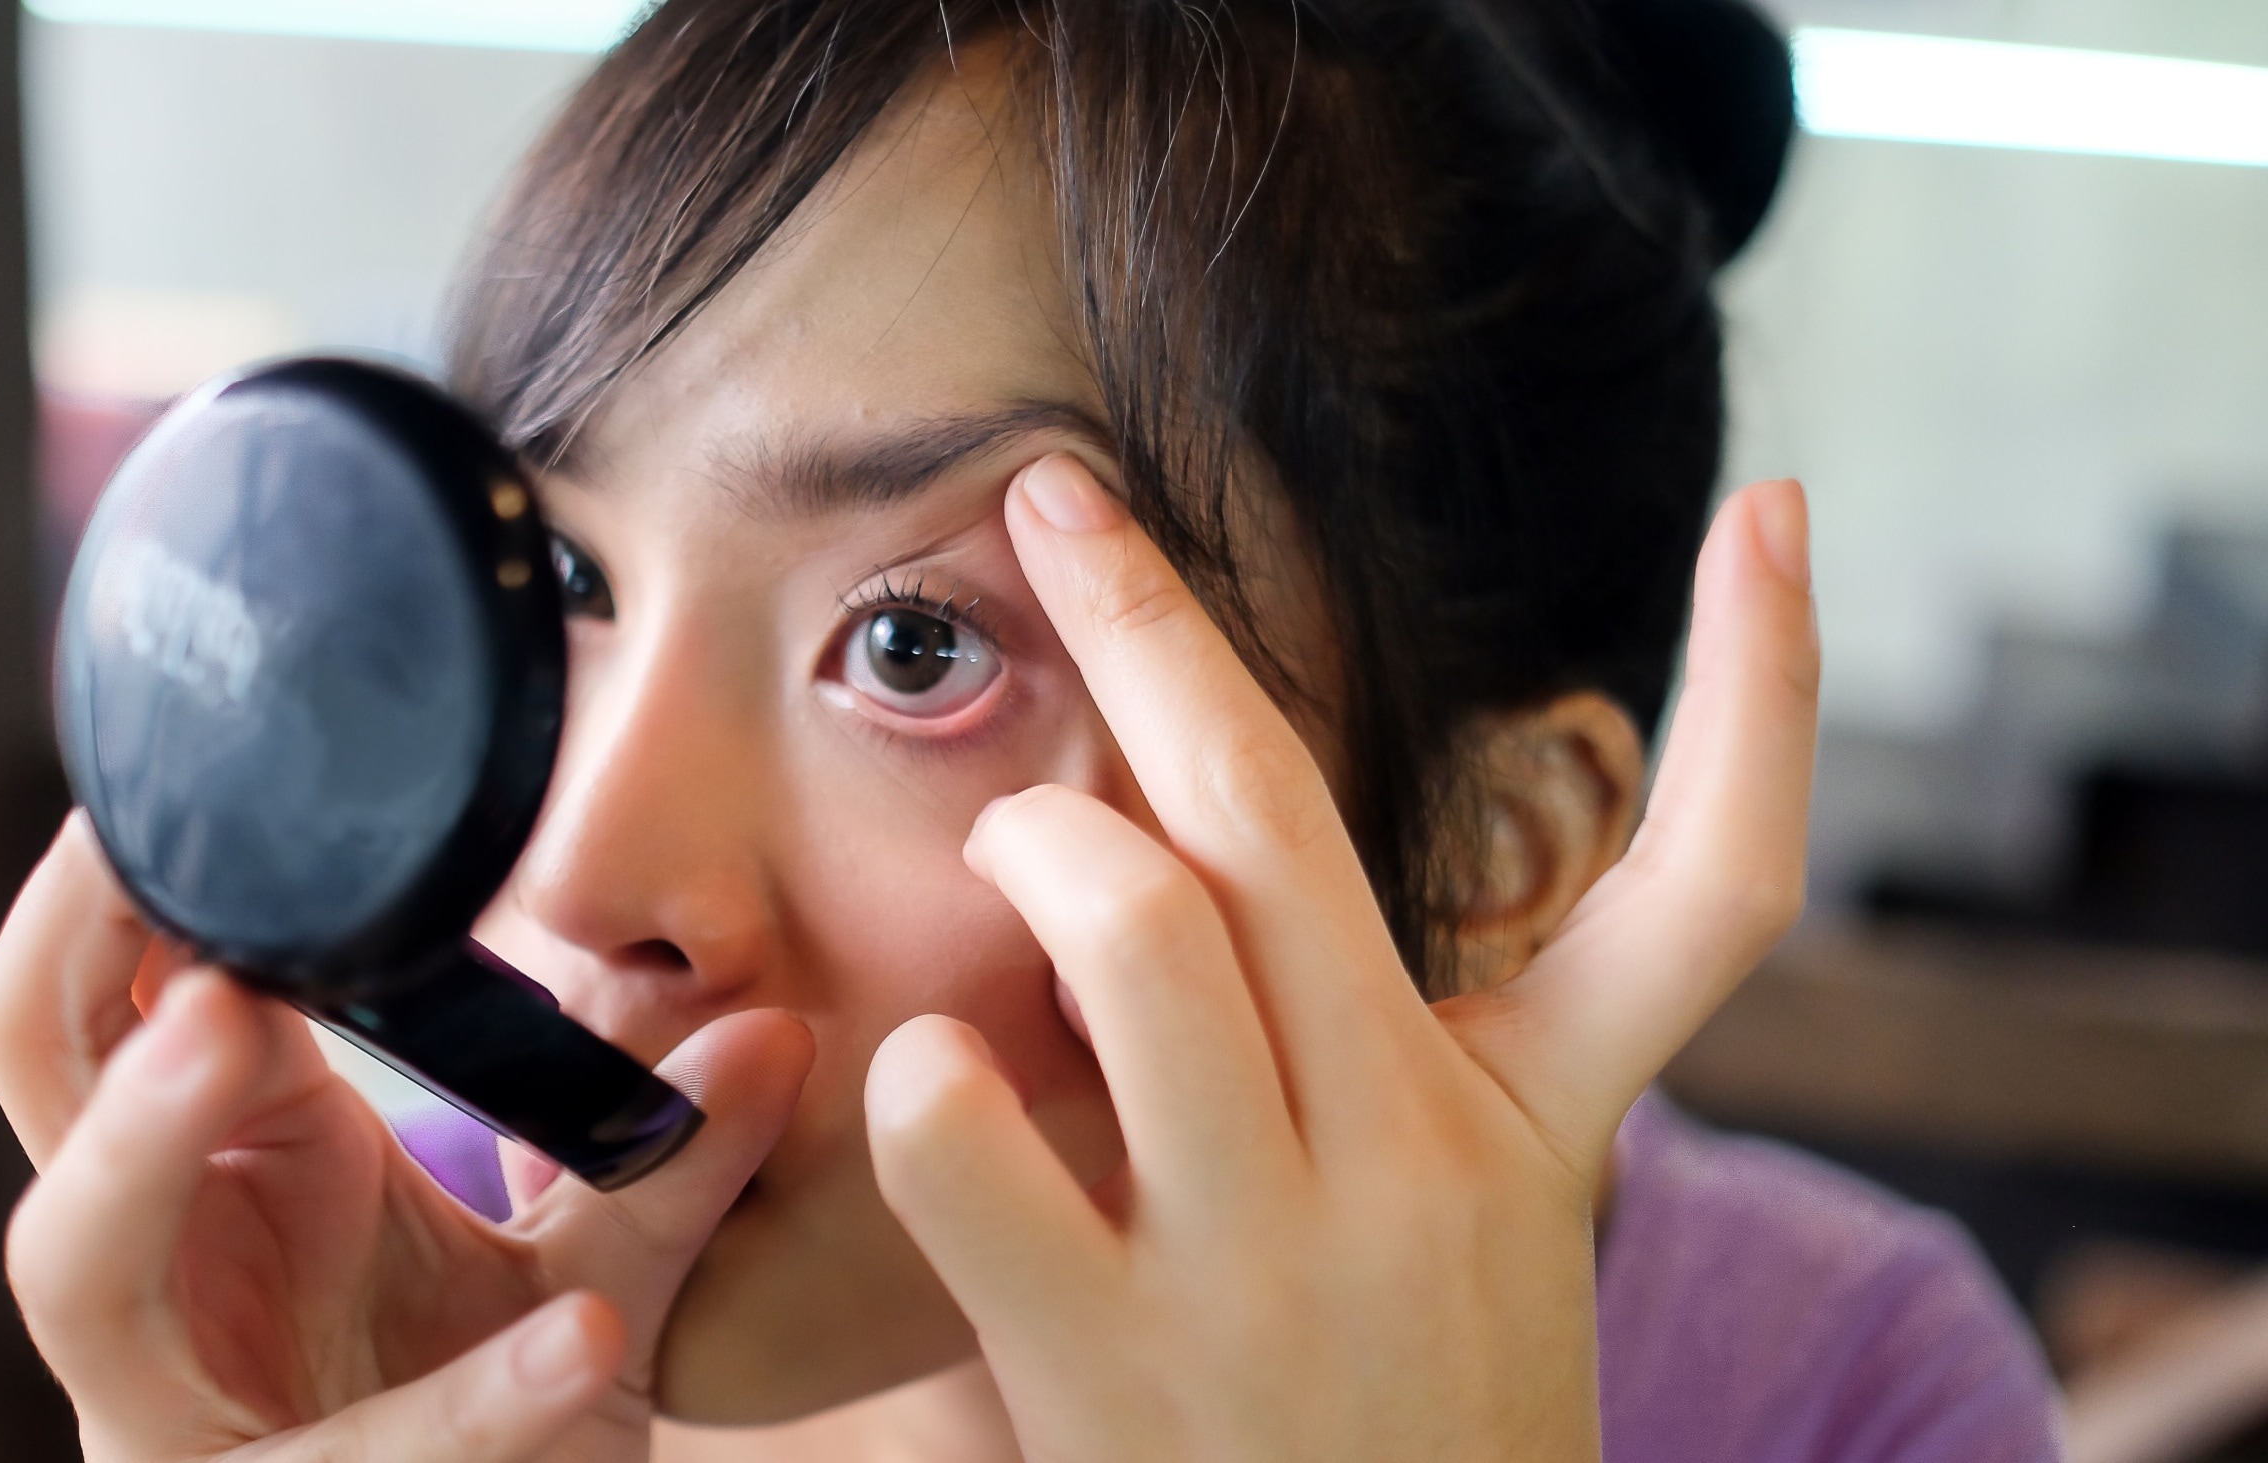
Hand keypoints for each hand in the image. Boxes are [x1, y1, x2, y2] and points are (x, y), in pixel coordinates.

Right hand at [0, 820, 812, 1462]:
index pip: (98, 989)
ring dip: (143, 1145)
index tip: (189, 764)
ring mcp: (165, 1400)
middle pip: (37, 1088)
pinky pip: (350, 1459)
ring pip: (85, 1271)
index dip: (109, 885)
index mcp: (216, 1154)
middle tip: (191, 906)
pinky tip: (582, 1339)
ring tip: (231, 1031)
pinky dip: (472, 1404)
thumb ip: (667, 1154)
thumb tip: (778, 1030)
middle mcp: (151, 1260)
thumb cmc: (487, 1386)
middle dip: (84, 949)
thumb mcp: (592, 1260)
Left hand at [866, 457, 1816, 1459]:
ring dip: (1035, 848)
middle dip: (1160, 620)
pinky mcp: (1117, 1368)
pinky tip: (932, 1081)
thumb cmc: (1401, 1429)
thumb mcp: (1470, 1240)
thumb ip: (1377, 1061)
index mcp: (1528, 1126)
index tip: (1780, 510)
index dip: (1772, 694)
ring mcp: (1272, 1264)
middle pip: (1290, 817)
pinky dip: (927, 1076)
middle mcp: (1421, 1165)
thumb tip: (1202, 859)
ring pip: (1139, 925)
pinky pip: (975, 1133)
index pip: (1717, 898)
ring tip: (1008, 853)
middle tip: (1059, 500)